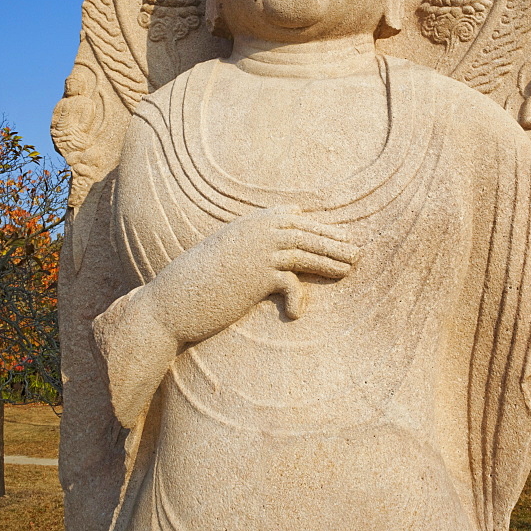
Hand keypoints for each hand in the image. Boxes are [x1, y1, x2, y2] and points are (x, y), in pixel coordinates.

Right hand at [148, 206, 359, 346]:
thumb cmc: (200, 278)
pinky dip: (298, 296)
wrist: (173, 300)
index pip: (295, 219)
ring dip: (331, 261)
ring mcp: (259, 252)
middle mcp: (258, 232)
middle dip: (333, 242)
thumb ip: (254, 235)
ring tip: (350, 269)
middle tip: (357, 253)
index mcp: (251, 222)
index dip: (319, 228)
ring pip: (306, 253)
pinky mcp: (258, 277)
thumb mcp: (227, 247)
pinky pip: (290, 282)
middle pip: (307, 234)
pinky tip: (298, 311)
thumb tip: (286, 223)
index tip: (340, 236)